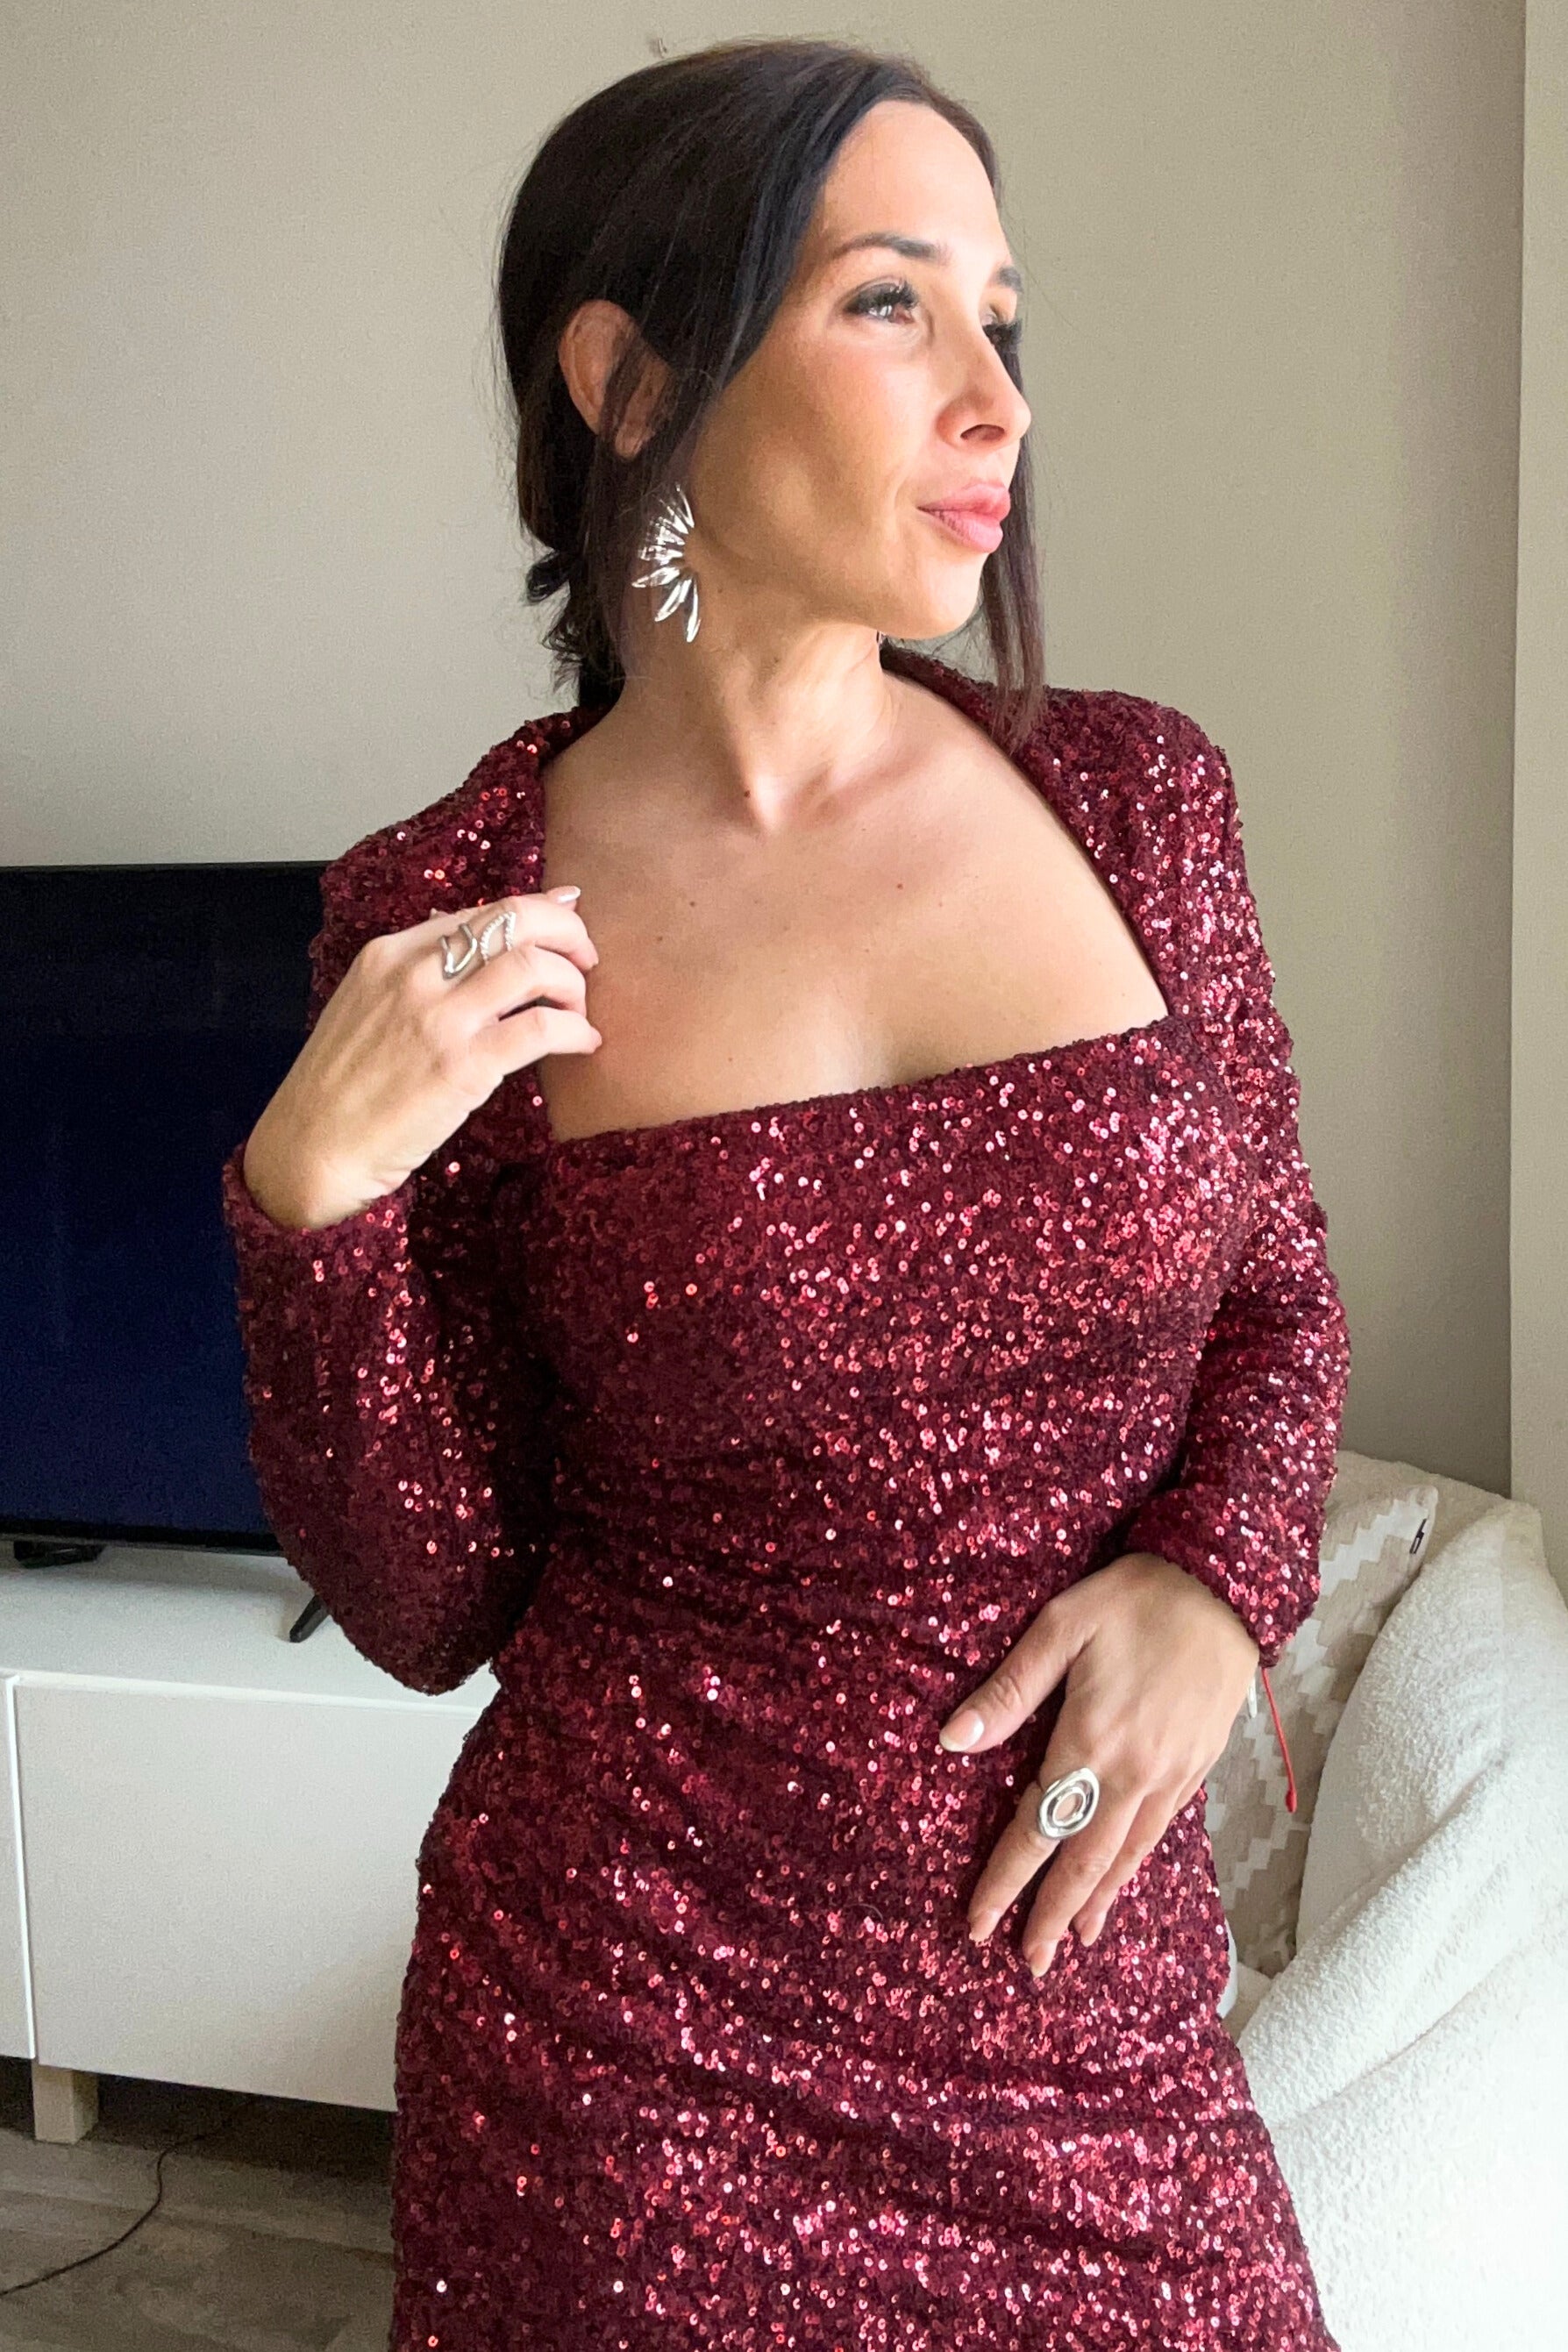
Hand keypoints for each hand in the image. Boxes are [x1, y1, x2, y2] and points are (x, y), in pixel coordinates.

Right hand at [242, 886, 600, 1229]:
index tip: (567, 921)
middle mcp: (414, 974)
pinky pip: (542, 1027)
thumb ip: (416, 975)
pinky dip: (576, 1030)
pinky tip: (583, 1044)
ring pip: (533, 967)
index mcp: (389, 953)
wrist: (313, 1150)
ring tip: (580, 1011)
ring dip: (574, 983)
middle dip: (567, 932)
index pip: (481, 911)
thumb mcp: (365, 1008)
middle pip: (514, 921)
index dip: (537, 910)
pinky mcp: (463, 1067)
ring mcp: (439, 1019)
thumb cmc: (341, 1088)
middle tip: (587, 959)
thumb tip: (472, 943)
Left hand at [936, 1551, 1257, 1973]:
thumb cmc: (1134, 1599)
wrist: (1226, 1589)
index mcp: (1090, 1741)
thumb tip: (952, 1740)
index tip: (979, 1924)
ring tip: (1075, 1941)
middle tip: (1029, 1963)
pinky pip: (1159, 1833)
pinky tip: (1122, 1881)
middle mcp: (1133, 1772)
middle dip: (1054, 1916)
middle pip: (1085, 1861)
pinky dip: (1134, 1867)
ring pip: (1127, 1855)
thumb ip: (1009, 1689)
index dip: (1006, 1881)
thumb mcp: (1061, 1626)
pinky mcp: (1197, 1768)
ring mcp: (1171, 1775)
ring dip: (1097, 1901)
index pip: (1038, 1829)